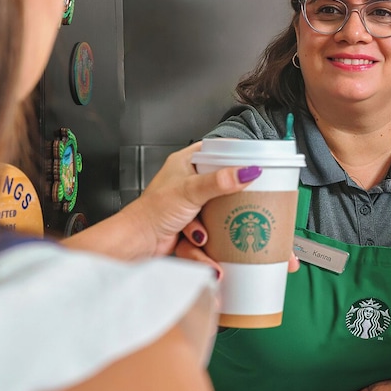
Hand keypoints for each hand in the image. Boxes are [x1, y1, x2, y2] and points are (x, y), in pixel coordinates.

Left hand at [129, 142, 263, 257]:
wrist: (141, 241)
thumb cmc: (153, 211)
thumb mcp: (191, 191)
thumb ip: (220, 181)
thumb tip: (246, 172)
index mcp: (184, 163)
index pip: (213, 150)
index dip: (231, 153)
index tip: (250, 160)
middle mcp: (187, 181)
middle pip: (220, 180)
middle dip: (228, 193)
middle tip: (241, 196)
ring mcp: (190, 202)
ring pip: (217, 206)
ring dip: (215, 219)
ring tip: (206, 226)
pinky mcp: (192, 221)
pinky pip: (210, 225)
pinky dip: (207, 233)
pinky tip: (201, 238)